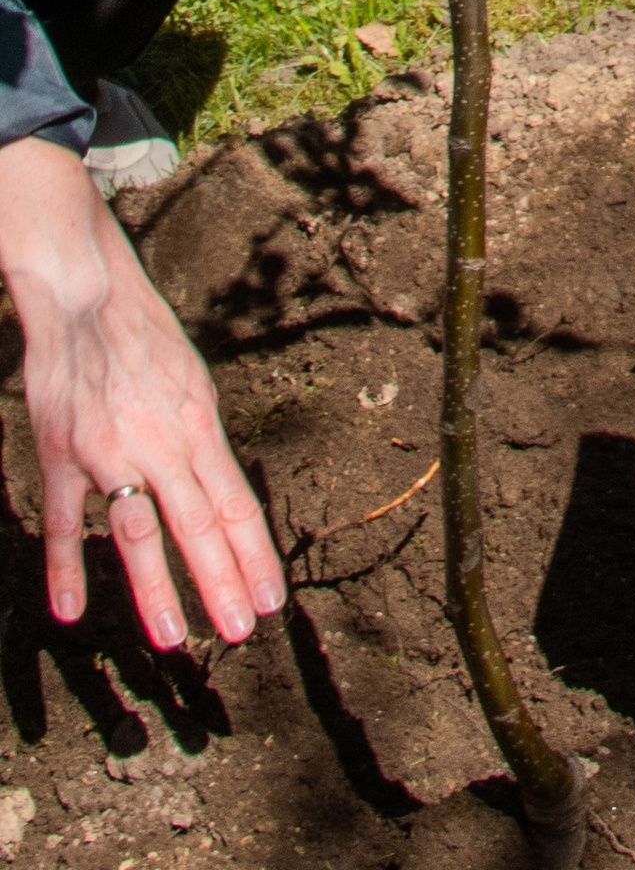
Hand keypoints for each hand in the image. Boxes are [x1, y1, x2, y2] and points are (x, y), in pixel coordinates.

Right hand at [0, 132, 282, 652]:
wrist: (85, 292)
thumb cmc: (143, 335)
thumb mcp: (191, 380)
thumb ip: (201, 440)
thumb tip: (220, 494)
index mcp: (199, 422)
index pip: (235, 501)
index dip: (254, 553)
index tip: (273, 600)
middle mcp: (161, 441)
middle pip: (198, 524)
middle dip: (222, 582)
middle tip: (241, 632)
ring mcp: (109, 451)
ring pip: (139, 532)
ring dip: (157, 590)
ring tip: (176, 640)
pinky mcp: (62, 453)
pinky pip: (64, 520)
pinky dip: (66, 566)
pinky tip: (73, 610)